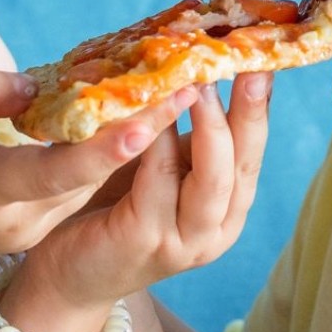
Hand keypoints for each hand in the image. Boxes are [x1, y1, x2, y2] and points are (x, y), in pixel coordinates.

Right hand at [0, 69, 192, 293]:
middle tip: (193, 79)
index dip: (110, 147)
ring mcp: (25, 231)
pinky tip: (135, 117)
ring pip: (90, 184)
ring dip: (133, 143)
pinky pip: (75, 191)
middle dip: (143, 130)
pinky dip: (104, 157)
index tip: (153, 118)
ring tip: (178, 89)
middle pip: (91, 175)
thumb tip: (29, 86)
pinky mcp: (28, 230)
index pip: (59, 171)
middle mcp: (16, 220)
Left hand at [17, 73, 271, 311]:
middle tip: (242, 62)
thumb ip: (184, 136)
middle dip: (247, 112)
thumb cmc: (115, 208)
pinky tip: (151, 113)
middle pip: (243, 164)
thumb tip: (197, 64)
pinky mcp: (145, 240)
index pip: (253, 150)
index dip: (259, 105)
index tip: (261, 56)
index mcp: (228, 206)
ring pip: (211, 178)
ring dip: (207, 127)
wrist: (71, 274)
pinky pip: (158, 183)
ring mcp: (184, 240)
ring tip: (199, 82)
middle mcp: (217, 228)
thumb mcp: (161, 168)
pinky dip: (157, 144)